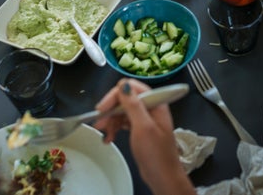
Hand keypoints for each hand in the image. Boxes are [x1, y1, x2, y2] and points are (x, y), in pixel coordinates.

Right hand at [93, 79, 194, 194]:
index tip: (102, 108)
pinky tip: (109, 138)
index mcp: (155, 103)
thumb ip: (133, 105)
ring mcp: (145, 119)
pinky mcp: (140, 129)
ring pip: (123, 111)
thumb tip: (123, 84)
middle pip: (125, 99)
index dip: (115, 96)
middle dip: (111, 110)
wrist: (163, 177)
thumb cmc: (156, 154)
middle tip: (98, 123)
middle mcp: (150, 107)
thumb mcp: (143, 127)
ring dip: (111, 121)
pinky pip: (124, 122)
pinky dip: (115, 128)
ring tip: (103, 134)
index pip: (132, 88)